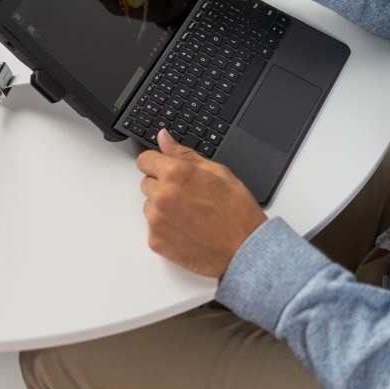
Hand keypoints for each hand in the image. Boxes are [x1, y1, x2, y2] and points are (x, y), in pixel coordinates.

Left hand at [137, 130, 266, 277]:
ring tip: (190, 215)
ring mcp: (156, 220)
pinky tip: (187, 230)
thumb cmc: (237, 212)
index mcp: (176, 174)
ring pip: (149, 206)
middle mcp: (162, 196)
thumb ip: (184, 154)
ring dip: (163, 208)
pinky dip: (166, 229)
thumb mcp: (218, 172)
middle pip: (147, 183)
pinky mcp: (156, 241)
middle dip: (163, 187)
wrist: (245, 250)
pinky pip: (153, 228)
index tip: (165, 170)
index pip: (144, 160)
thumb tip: (164, 138)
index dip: (157, 164)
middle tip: (188, 197)